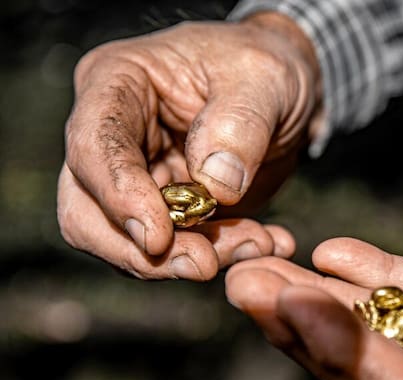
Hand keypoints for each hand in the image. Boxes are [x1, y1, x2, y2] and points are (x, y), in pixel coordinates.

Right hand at [57, 12, 321, 279]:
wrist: (288, 93)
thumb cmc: (265, 67)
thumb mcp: (265, 78)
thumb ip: (240, 124)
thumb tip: (214, 186)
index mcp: (117, 83)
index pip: (93, 145)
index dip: (118, 195)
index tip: (158, 237)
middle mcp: (111, 136)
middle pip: (88, 211)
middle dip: (143, 251)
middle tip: (204, 264)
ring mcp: (135, 180)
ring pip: (130, 244)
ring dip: (190, 258)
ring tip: (257, 243)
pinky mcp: (167, 214)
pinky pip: (177, 252)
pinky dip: (219, 256)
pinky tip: (264, 243)